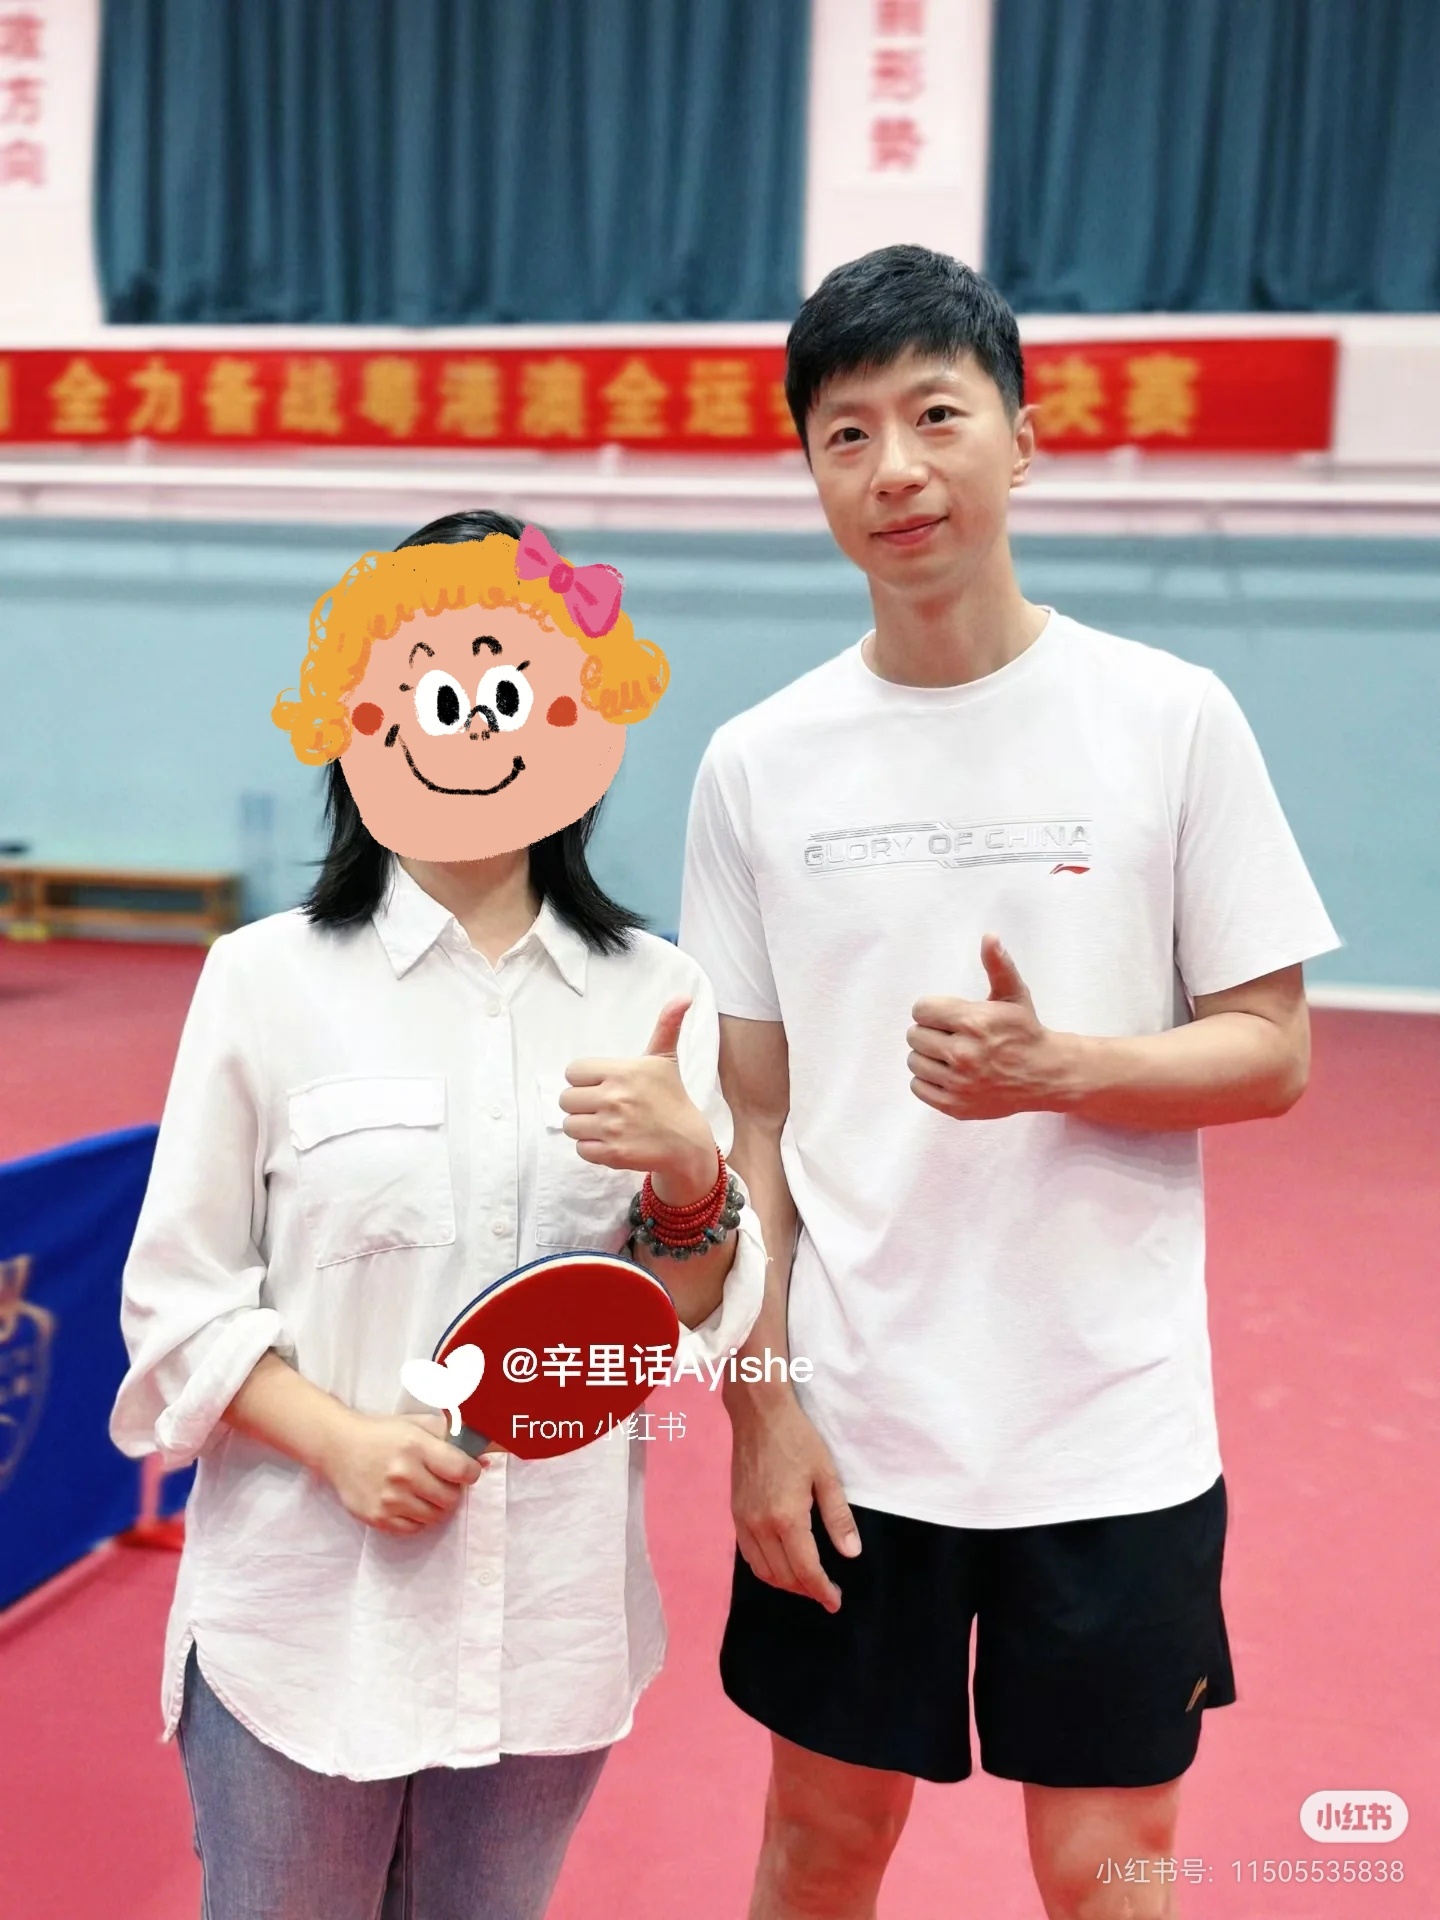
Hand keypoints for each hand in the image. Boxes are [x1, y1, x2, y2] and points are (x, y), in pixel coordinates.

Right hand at [323, 1410, 489, 1536]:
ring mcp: (389, 1499)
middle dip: (453, 1491)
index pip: (461, 1470)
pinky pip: (414, 1529)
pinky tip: (410, 1502)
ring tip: (425, 1491)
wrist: (339, 1448)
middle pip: (450, 1498)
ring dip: (436, 1506)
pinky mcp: (377, 1518)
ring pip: (434, 1516)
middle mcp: (402, 1474)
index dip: (471, 1473)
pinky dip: (418, 1519)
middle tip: (443, 1482)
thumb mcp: (418, 1424)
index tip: (466, 1471)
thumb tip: (484, 1460)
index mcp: (415, 1446)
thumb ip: (452, 1437)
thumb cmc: (384, 1434)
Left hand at [560, 998, 717, 1203]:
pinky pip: (580, 1148)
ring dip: (584, 1126)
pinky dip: (591, 1147)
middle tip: (602, 1106)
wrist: (687, 1141)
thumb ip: (667, 1025)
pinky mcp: (612, 1153)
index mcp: (623, 1072)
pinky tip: (610, 1141)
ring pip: (570, 1125)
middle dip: (581, 1104)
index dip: (584, 1079)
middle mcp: (615, 1098)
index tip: (602, 1085)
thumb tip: (684, 996)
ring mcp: (612, 1128)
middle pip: (566, 1099)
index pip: (573, 1072)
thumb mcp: (665, 1059)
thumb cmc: (671, 1097)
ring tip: (605, 1124)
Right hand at [729, 1389, 859, 1612]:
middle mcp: (760, 1525)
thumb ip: (838, 1517)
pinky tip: (781, 1562)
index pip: (806, 1570)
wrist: (758, 1414)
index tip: (835, 1602)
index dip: (822, 1591)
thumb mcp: (826, 1474)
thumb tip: (851, 1553)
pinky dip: (765, 1568)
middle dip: (806, 1590)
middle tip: (827, 1591)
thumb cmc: (797, 1439)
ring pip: (763, 1570)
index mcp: (786, 1517)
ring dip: (785, 1583)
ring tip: (807, 1582)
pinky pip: (748, 1554)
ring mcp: (743, 1520)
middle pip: (783, 1576)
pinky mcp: (735, 1513)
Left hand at [908, 933, 1069, 1120]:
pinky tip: (949, 1073)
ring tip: (950, 1054)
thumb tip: (989, 937)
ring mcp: (959, 1083)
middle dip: (930, 1032)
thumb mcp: (1013, 994)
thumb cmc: (1025, 1031)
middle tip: (952, 1035)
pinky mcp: (955, 1106)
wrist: (1045, 1075)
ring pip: (914, 1061)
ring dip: (928, 1056)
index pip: (920, 1010)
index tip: (948, 1015)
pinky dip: (928, 1080)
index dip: (933, 1010)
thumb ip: (998, 965)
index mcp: (973, 1022)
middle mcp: (964, 1054)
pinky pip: (918, 1087)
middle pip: (914, 1035)